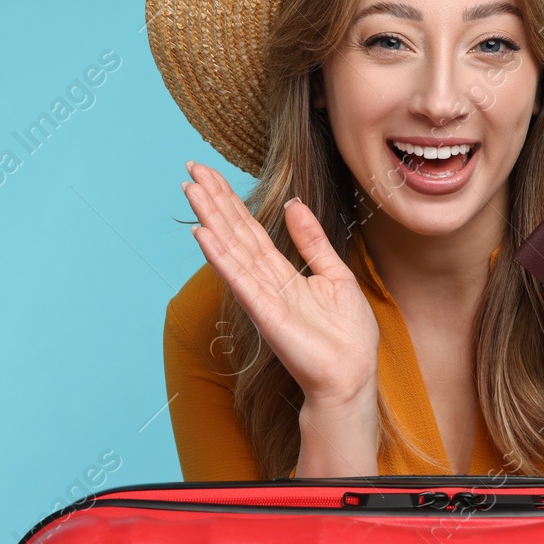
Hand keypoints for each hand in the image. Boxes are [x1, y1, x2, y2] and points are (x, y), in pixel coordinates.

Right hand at [182, 161, 378, 410]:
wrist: (353, 375)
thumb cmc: (347, 335)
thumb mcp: (336, 274)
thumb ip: (313, 241)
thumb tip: (294, 204)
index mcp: (283, 272)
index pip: (250, 229)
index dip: (230, 200)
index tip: (210, 173)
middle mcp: (265, 281)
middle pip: (235, 232)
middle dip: (213, 200)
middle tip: (190, 168)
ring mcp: (261, 296)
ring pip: (231, 248)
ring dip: (210, 218)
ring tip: (190, 188)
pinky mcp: (265, 313)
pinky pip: (240, 279)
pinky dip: (220, 256)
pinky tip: (203, 234)